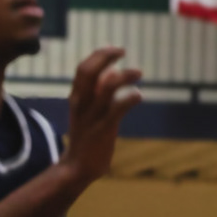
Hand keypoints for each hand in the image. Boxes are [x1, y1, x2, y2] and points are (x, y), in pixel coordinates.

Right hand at [62, 47, 141, 185]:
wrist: (77, 167)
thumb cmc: (87, 135)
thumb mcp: (89, 110)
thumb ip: (99, 91)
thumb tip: (113, 70)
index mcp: (77, 97)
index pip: (83, 68)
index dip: (99, 55)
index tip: (116, 48)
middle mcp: (81, 103)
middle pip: (88, 72)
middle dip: (105, 56)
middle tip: (123, 50)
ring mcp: (91, 116)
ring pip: (106, 87)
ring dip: (124, 75)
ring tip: (139, 72)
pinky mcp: (103, 130)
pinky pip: (117, 108)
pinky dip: (130, 98)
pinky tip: (138, 96)